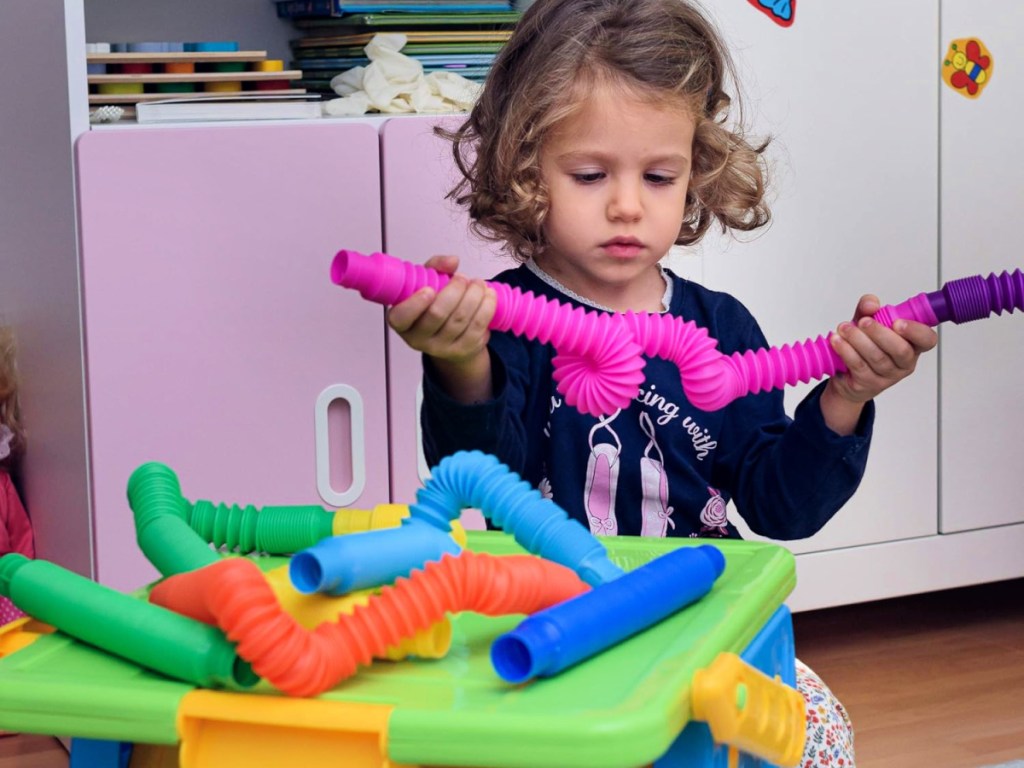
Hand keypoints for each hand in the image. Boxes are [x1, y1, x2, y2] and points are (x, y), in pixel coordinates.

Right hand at [386, 255, 496, 402]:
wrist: (451, 334)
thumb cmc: (434, 303)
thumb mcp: (427, 283)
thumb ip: (436, 267)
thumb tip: (453, 261)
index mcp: (401, 322)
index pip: (402, 317)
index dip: (415, 303)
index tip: (430, 289)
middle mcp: (418, 339)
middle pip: (437, 314)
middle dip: (455, 290)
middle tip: (464, 277)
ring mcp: (441, 348)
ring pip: (460, 319)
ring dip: (475, 295)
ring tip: (478, 283)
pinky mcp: (463, 350)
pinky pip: (478, 327)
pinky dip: (487, 307)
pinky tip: (488, 296)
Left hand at [821, 294, 937, 433]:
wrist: (846, 376)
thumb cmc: (864, 346)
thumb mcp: (867, 322)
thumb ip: (870, 309)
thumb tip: (871, 304)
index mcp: (913, 344)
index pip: (927, 339)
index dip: (916, 331)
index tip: (898, 322)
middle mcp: (904, 362)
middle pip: (900, 350)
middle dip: (880, 333)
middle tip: (864, 321)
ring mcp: (888, 376)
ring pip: (877, 358)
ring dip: (858, 340)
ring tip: (844, 328)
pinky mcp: (869, 384)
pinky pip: (859, 366)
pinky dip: (846, 351)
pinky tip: (837, 341)